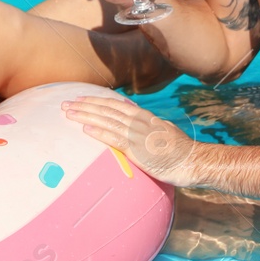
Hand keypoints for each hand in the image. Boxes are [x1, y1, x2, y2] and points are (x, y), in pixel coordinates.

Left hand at [61, 94, 196, 185]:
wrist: (194, 161)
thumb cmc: (181, 152)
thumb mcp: (164, 134)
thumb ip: (149, 129)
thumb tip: (139, 128)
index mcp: (145, 117)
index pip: (116, 105)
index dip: (97, 101)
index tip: (81, 99)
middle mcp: (140, 122)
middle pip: (107, 109)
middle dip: (85, 105)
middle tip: (65, 103)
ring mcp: (138, 134)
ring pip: (107, 120)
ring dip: (86, 115)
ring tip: (69, 113)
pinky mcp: (139, 150)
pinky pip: (115, 139)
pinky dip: (99, 132)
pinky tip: (86, 129)